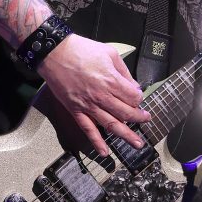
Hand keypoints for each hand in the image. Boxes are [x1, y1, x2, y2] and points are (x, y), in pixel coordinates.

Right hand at [39, 35, 150, 155]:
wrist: (55, 53)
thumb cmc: (81, 50)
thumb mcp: (109, 52)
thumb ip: (124, 71)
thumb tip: (133, 85)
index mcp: (111, 80)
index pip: (133, 97)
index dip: (139, 98)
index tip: (138, 96)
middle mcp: (102, 96)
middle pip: (126, 113)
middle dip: (139, 118)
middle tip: (146, 119)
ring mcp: (88, 106)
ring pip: (111, 125)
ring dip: (126, 135)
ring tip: (137, 143)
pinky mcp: (76, 110)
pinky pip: (88, 130)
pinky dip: (97, 142)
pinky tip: (105, 152)